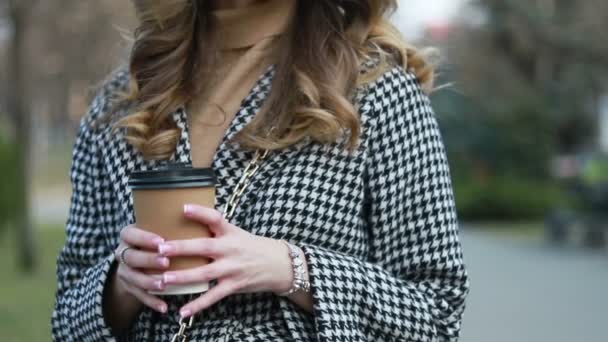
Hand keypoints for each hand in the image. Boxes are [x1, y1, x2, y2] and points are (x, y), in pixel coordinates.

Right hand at [111, 225, 169, 312]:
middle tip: (166, 262)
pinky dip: (152, 301)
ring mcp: (124, 271)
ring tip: (163, 284)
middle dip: (149, 260)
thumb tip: (201, 212)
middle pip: (131, 257)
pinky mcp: (129, 287)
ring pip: (133, 277)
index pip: (130, 234)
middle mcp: (123, 252)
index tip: (161, 240)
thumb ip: (170, 224)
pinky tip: (164, 307)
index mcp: (129, 235)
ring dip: (149, 281)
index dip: (144, 238)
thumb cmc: (156, 239)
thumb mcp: (155, 228)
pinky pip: (139, 295)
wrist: (137, 260)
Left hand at [157, 204, 293, 317]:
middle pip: (204, 247)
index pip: (216, 218)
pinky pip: (213, 296)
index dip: (200, 212)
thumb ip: (216, 231)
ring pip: (205, 273)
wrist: (280, 264)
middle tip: (161, 249)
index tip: (184, 208)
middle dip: (182, 248)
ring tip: (164, 279)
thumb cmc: (252, 247)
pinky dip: (198, 305)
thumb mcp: (237, 233)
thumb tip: (187, 222)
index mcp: (230, 232)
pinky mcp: (234, 285)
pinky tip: (183, 311)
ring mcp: (232, 269)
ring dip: (184, 277)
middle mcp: (231, 249)